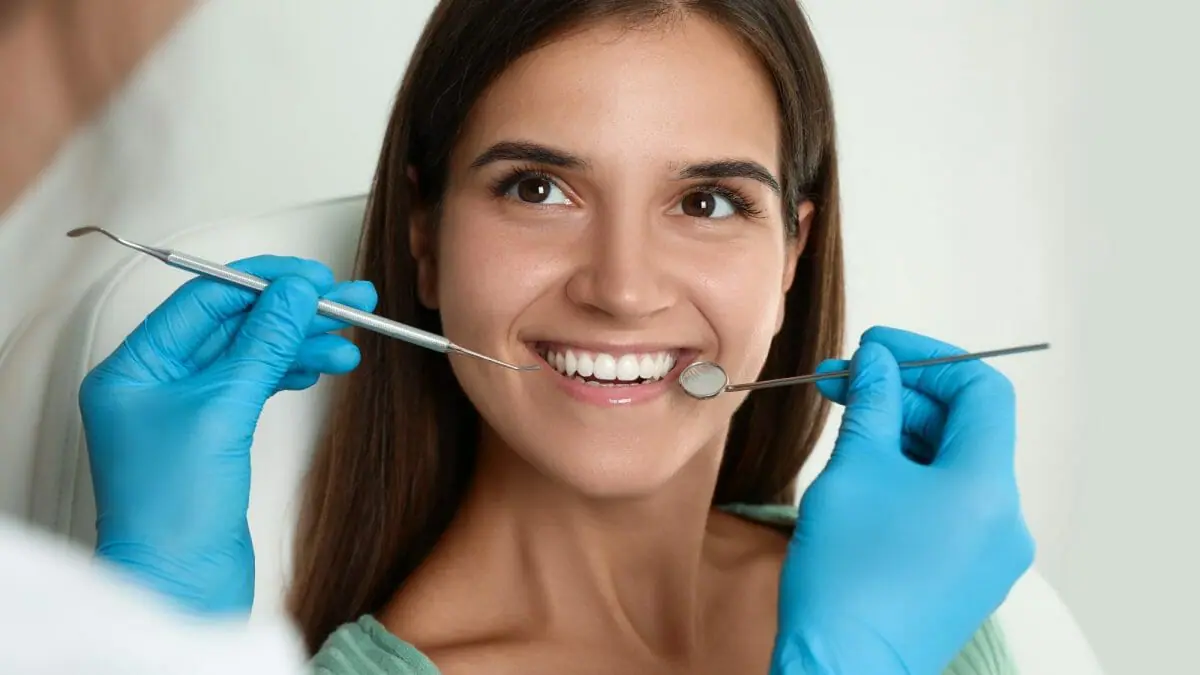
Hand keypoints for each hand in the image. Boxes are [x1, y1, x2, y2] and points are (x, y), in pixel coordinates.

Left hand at [78, 256, 376, 614]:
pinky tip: (320, 367)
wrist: (181, 585)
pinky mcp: (213, 436)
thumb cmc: (175, 511)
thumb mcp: (225, 408)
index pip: (206, 300)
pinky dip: (290, 372)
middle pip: (233, 325)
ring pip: (251, 355)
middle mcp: (154, 383)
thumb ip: (264, 342)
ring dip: (301, 345)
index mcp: (134, 368)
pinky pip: (256, 384)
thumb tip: (294, 293)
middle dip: (293, 313)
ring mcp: (184, 410)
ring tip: (349, 344)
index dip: (265, 283)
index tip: (316, 279)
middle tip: (349, 302)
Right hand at [770, 326, 1034, 674]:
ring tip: (845, 421)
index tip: (877, 347)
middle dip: (903, 395)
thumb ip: (871, 403)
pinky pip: (947, 505)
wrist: (844, 670)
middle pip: (965, 427)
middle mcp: (1004, 519)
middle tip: (844, 379)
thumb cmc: (846, 578)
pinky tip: (864, 467)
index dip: (927, 357)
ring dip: (902, 434)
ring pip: (953, 466)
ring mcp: (989, 552)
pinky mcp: (966, 574)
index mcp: (987, 488)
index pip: (980, 390)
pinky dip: (910, 475)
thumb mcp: (853, 471)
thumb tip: (876, 361)